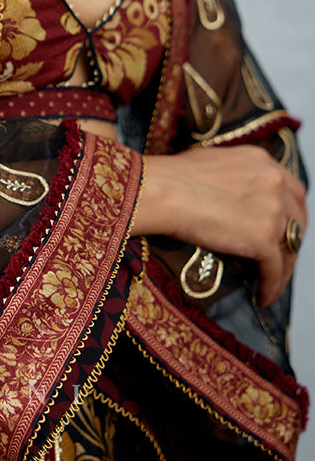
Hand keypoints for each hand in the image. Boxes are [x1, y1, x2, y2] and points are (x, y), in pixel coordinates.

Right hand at [135, 144, 306, 306]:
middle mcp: (274, 182)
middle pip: (298, 218)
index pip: (291, 190)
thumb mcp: (212, 162)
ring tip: (270, 285)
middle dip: (293, 240)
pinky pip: (274, 270)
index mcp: (262, 162)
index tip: (282, 227)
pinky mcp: (262, 240)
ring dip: (283, 269)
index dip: (290, 211)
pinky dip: (271, 287)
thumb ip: (232, 175)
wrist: (162, 190)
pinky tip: (262, 298)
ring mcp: (272, 212)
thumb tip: (226, 191)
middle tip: (281, 257)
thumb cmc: (171, 177)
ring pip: (290, 247)